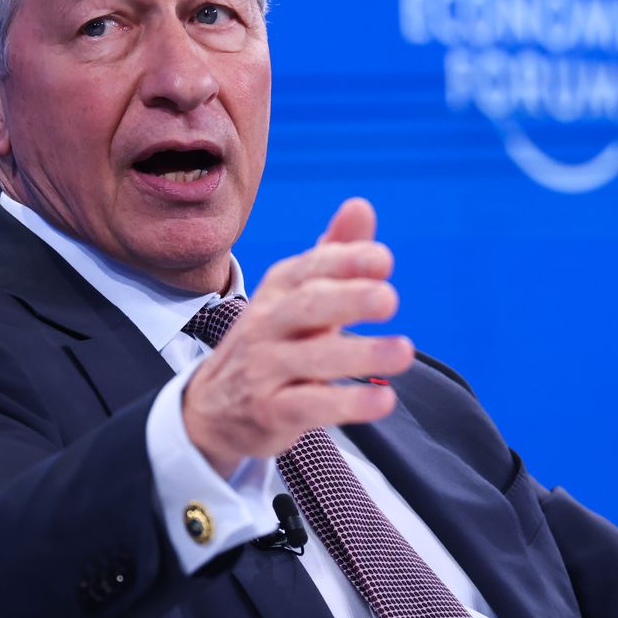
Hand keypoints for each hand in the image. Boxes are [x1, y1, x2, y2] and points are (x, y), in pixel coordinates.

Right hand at [181, 198, 412, 475]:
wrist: (214, 407)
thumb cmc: (273, 340)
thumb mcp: (298, 296)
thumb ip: (334, 254)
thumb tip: (361, 206)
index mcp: (278, 289)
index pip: (310, 268)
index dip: (345, 261)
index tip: (383, 260)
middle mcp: (267, 323)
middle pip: (307, 306)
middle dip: (348, 299)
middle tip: (389, 299)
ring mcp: (266, 368)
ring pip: (313, 358)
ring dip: (361, 354)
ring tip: (404, 352)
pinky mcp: (272, 412)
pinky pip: (312, 405)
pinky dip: (349, 404)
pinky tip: (384, 399)